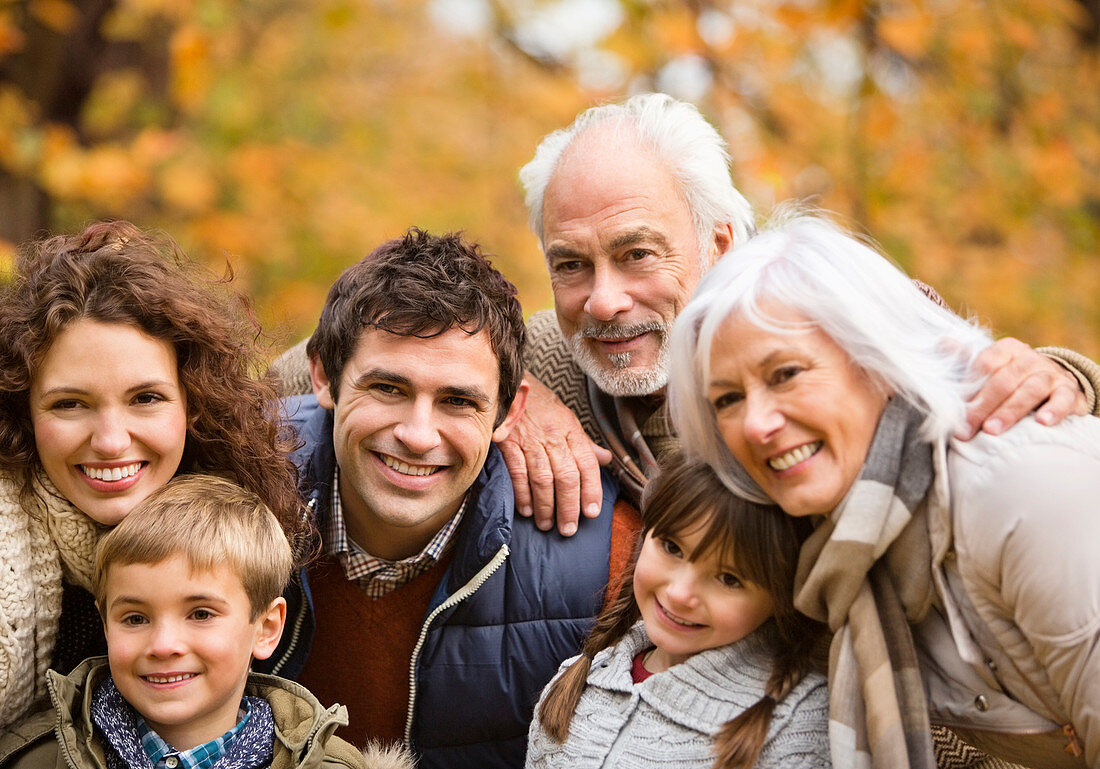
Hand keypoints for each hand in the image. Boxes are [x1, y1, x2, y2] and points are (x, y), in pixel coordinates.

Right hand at [496, 374, 612, 535]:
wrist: (508, 382)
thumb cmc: (539, 404)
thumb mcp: (566, 417)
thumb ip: (584, 443)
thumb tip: (606, 459)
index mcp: (570, 429)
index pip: (587, 464)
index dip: (591, 490)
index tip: (592, 512)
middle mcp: (552, 435)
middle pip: (566, 476)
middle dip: (569, 506)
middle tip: (568, 529)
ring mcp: (529, 439)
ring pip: (543, 478)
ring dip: (546, 506)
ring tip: (548, 525)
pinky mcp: (507, 442)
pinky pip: (518, 472)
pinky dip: (522, 494)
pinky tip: (527, 510)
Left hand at [957, 337, 1087, 438]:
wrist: (1055, 385)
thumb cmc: (1012, 379)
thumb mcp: (989, 369)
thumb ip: (965, 359)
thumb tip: (942, 342)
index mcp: (1006, 350)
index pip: (985, 364)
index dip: (969, 387)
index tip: (954, 410)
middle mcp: (1029, 359)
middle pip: (1004, 380)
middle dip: (982, 406)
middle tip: (966, 429)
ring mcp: (1051, 374)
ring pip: (1030, 390)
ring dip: (1010, 411)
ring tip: (992, 431)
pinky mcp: (1069, 391)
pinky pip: (1064, 399)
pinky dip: (1054, 410)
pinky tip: (1042, 423)